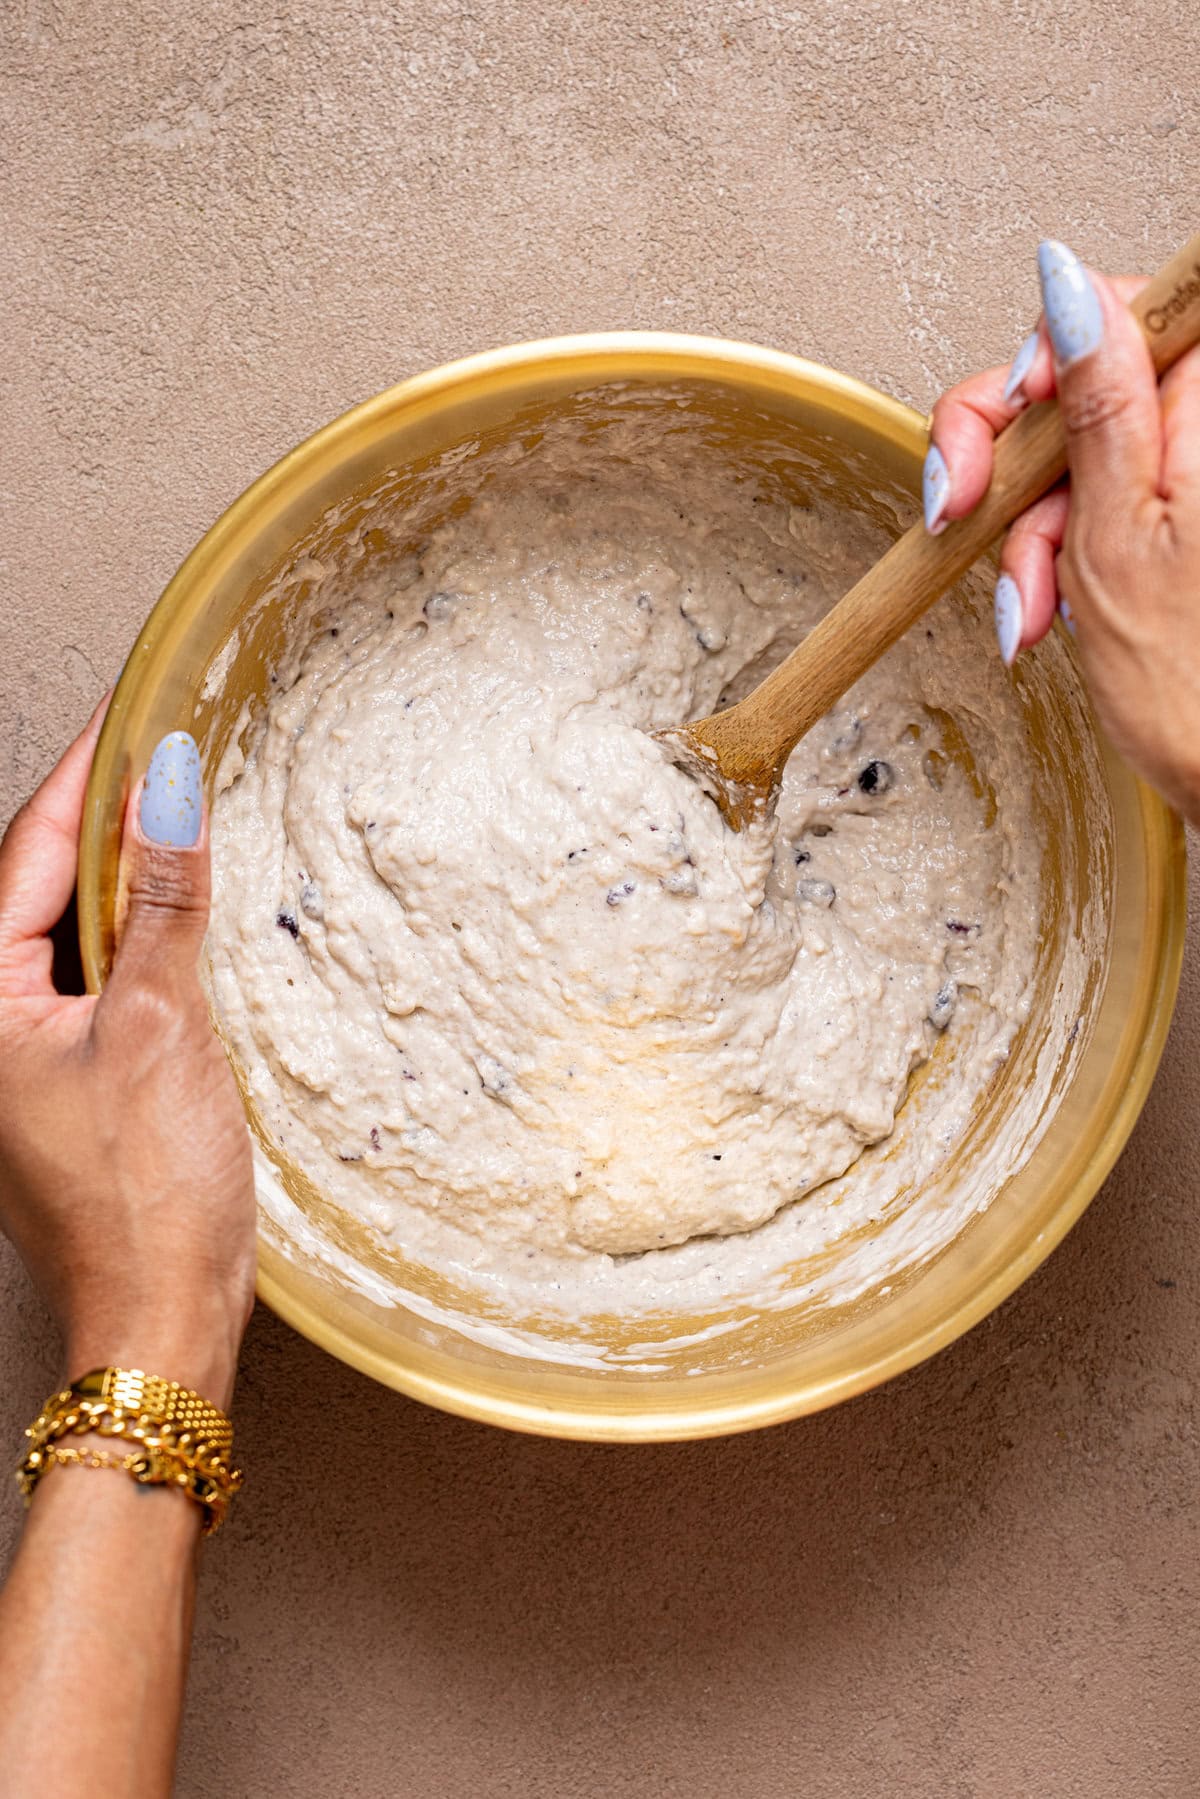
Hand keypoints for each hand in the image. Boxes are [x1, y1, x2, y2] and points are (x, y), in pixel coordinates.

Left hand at [0, 708, 254, 1407]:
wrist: (160, 1318)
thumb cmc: (147, 1194)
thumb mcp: (164, 1027)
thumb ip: (165, 901)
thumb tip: (168, 785)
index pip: (32, 849)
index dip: (88, 770)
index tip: (135, 703)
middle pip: (40, 881)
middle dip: (100, 809)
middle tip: (163, 740)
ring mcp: (21, 1052)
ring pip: (67, 927)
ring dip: (122, 870)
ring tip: (178, 806)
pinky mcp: (64, 1077)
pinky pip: (91, 975)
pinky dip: (135, 932)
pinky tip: (181, 911)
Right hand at [925, 240, 1199, 826]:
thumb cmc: (1198, 693)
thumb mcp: (1117, 536)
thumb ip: (1095, 399)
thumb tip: (1068, 284)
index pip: (1117, 306)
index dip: (1045, 356)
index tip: (1011, 424)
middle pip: (1083, 381)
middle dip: (1018, 464)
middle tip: (977, 520)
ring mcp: (1191, 474)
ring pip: (1078, 453)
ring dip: (1032, 531)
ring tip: (1033, 608)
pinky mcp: (1179, 515)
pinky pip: (1100, 500)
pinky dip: (1061, 552)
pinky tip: (1050, 606)